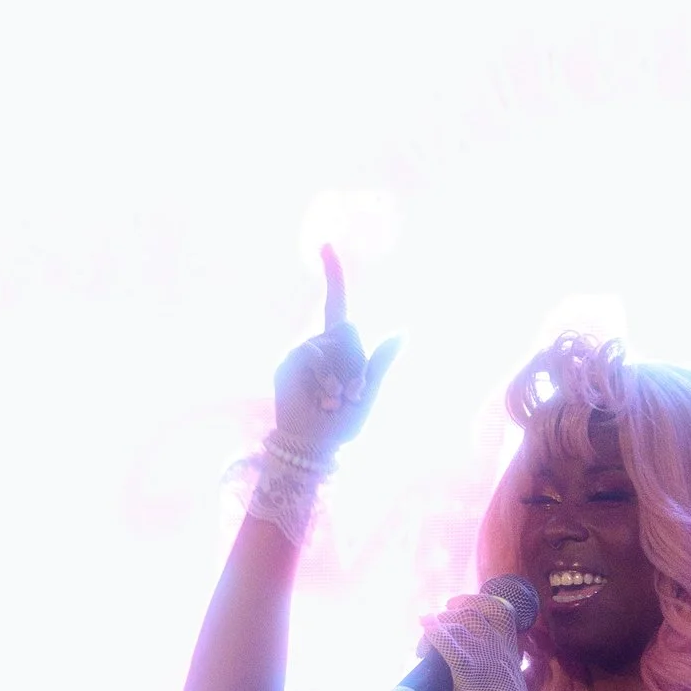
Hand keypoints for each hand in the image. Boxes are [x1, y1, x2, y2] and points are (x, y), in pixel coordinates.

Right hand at [271, 246, 398, 464]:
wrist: (312, 445)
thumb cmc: (342, 424)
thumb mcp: (369, 394)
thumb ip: (381, 364)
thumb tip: (402, 331)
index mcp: (340, 347)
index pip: (336, 304)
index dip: (332, 274)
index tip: (325, 245)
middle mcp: (319, 343)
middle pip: (348, 328)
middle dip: (357, 360)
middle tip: (352, 394)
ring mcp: (302, 353)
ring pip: (332, 343)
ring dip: (342, 376)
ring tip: (335, 401)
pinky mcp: (288, 364)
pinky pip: (313, 355)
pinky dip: (326, 377)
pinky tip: (325, 399)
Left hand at [419, 592, 545, 690]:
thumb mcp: (506, 685)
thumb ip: (491, 671)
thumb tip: (467, 671)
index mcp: (510, 650)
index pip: (499, 609)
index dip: (475, 600)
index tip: (455, 606)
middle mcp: (498, 647)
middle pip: (469, 614)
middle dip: (445, 618)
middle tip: (429, 637)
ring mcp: (484, 658)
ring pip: (456, 625)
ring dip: (434, 629)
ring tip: (422, 649)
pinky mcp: (469, 673)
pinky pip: (447, 644)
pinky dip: (432, 633)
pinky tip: (424, 630)